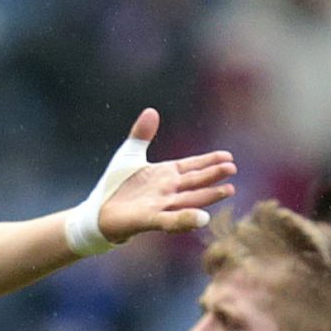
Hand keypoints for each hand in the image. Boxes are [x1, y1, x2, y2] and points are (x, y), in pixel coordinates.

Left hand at [94, 109, 237, 245]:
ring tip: (228, 190)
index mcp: (166, 175)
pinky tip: (203, 218)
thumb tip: (152, 110)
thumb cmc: (115, 186)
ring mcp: (160, 206)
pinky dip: (186, 219)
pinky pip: (170, 220)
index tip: (229, 157)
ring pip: (189, 201)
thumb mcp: (129, 155)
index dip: (209, 161)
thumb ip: (142, 134)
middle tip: (232, 169)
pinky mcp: (147, 220)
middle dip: (214, 176)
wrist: (97, 211)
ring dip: (208, 196)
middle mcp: (168, 191)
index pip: (192, 166)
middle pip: (195, 182)